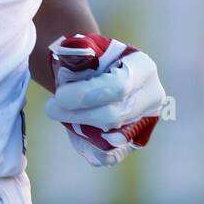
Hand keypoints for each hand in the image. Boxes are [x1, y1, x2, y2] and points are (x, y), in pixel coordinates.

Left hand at [44, 32, 164, 166]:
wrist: (99, 73)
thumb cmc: (92, 58)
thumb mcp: (86, 49)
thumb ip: (77, 59)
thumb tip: (67, 77)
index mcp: (143, 67)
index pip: (119, 85)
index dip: (87, 94)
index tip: (59, 96)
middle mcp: (152, 96)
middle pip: (115, 114)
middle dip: (79, 113)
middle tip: (51, 107)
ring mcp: (146, 122)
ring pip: (112, 136)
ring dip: (80, 127)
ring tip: (58, 113)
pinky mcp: (135, 142)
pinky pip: (112, 155)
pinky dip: (91, 148)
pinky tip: (75, 134)